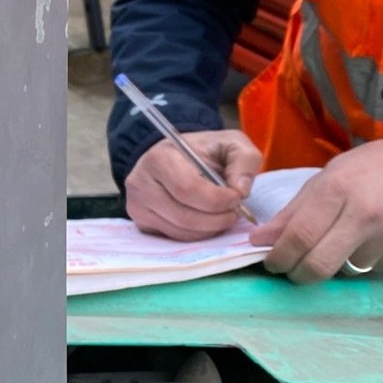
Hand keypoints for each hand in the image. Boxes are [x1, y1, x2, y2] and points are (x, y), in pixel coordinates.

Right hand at [125, 130, 261, 241]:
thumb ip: (244, 160)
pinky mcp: (141, 223)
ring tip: (223, 215)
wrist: (175, 158)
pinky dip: (198, 234)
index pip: (187, 189)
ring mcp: (137, 206)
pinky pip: (174, 238)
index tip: (236, 198)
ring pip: (181, 231)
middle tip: (234, 212)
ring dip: (210, 229)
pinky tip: (207, 221)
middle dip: (217, 219)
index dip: (217, 200)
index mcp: (160, 158)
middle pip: (184, 216)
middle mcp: (140, 183)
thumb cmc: (203, 152)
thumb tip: (241, 190)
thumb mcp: (230, 144)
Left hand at [247, 136, 382, 282]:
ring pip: (348, 270)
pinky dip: (368, 260)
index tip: (272, 263)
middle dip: (299, 273)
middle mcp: (367, 213)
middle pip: (320, 265)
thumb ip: (292, 212)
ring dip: (340, 262)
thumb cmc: (369, 169)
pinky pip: (376, 269)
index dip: (279, 257)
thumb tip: (259, 241)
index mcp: (339, 189)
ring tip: (349, 237)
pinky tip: (376, 238)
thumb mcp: (326, 178)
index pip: (299, 237)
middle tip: (294, 269)